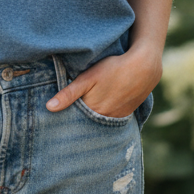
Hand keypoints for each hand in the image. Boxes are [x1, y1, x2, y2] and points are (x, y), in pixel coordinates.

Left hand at [45, 50, 161, 118]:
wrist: (144, 68)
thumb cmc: (113, 69)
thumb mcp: (88, 78)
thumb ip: (69, 93)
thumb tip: (49, 108)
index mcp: (93, 111)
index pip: (74, 123)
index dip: (65, 121)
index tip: (55, 124)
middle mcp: (105, 119)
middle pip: (86, 125)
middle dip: (77, 125)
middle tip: (65, 125)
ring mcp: (117, 118)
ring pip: (99, 124)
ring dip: (90, 122)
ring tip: (82, 118)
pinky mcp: (126, 114)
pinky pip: (111, 121)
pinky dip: (103, 118)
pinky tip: (99, 112)